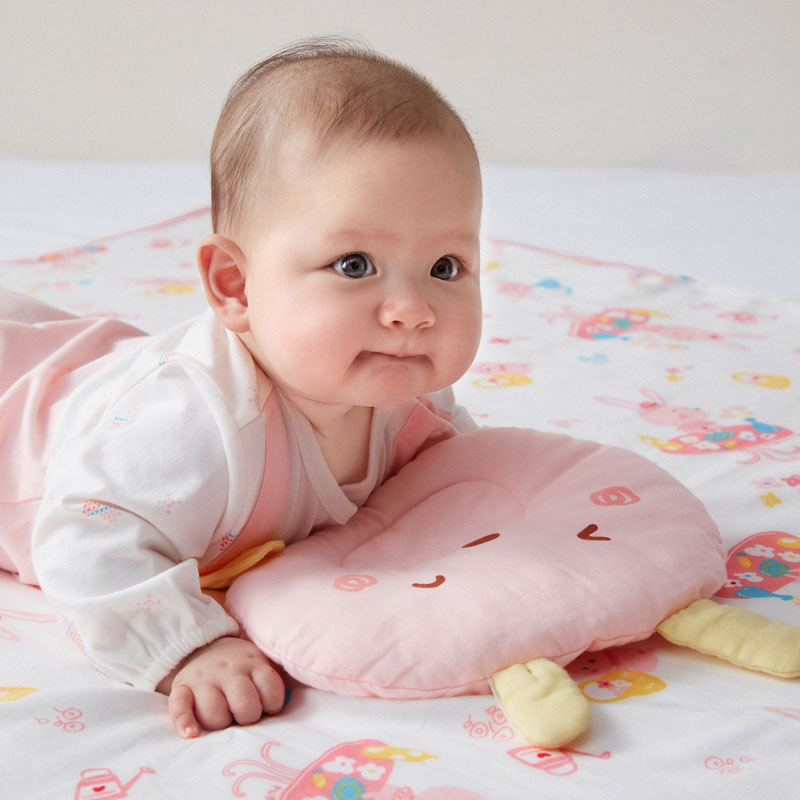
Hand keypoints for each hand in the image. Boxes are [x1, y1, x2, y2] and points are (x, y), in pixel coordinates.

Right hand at [158, 636, 284, 737]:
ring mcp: (204, 678)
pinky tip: (191, 733)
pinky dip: (184, 722)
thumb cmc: (240, 668)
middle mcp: (228, 670)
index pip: (270, 690)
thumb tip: (277, 716)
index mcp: (252, 663)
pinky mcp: (181, 687)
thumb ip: (268, 685)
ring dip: (221, 722)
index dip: (271, 705)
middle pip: (244, 704)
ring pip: (214, 712)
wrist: (205, 646)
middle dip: (247, 717)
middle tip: (243, 715)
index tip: (266, 706)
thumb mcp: (259, 665)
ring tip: (223, 717)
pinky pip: (179, 707)